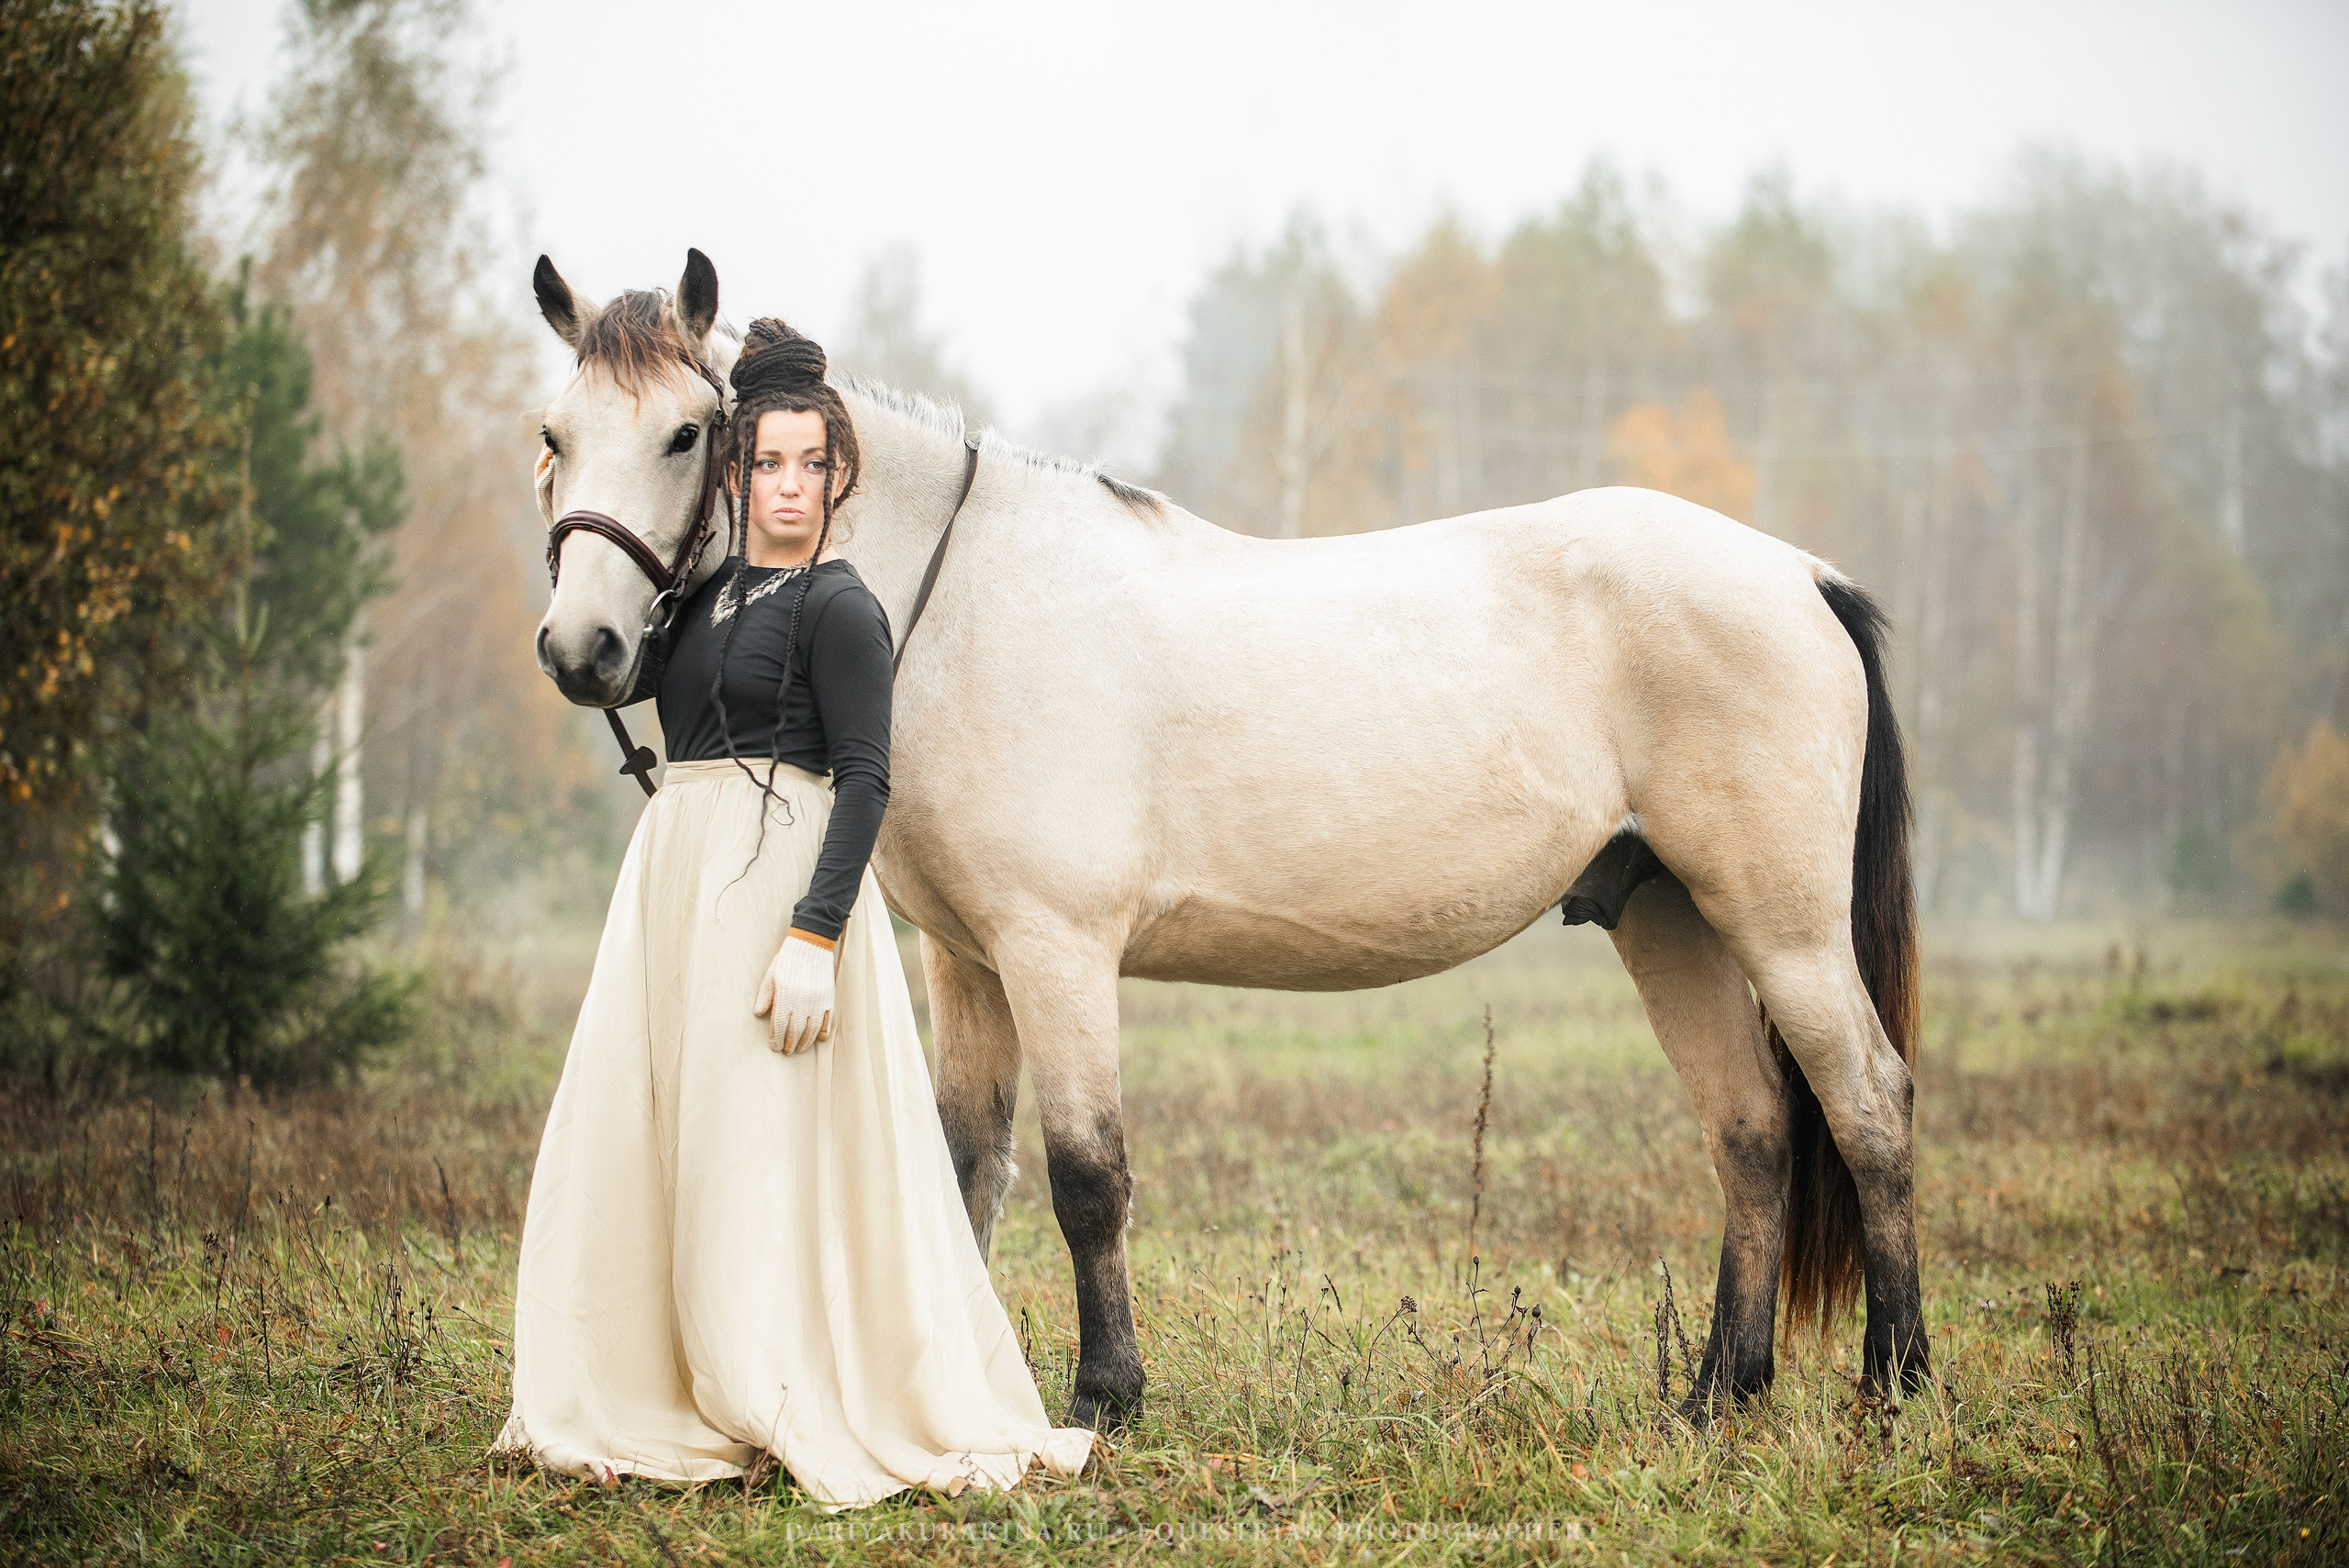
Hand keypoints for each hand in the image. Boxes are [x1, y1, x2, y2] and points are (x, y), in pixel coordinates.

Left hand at [754, 930, 836, 1052]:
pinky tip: (818, 1039)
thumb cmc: (787, 960)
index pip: (779, 1026)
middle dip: (790, 1044)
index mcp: (785, 997)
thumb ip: (765, 996)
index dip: (776, 1039)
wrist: (811, 944)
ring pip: (812, 1030)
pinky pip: (828, 1021)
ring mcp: (818, 1001)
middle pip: (795, 1032)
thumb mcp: (771, 976)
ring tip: (799, 1048)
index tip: (774, 1047)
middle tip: (787, 1051)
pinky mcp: (829, 998)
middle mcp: (802, 1001)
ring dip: (805, 1042)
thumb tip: (759, 1014)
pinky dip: (823, 1032)